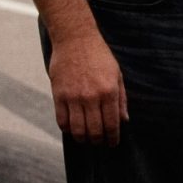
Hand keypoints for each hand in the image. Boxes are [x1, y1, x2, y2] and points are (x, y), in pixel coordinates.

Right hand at [48, 29, 127, 144]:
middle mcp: (92, 97)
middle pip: (94, 130)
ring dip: (82, 139)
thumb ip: (121, 99)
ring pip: (77, 129)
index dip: (112, 138)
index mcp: (109, 92)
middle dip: (98, 141)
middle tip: (99, 144)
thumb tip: (124, 120)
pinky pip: (61, 119)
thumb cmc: (99, 56)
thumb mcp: (117, 75)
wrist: (75, 39)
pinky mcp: (59, 94)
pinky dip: (66, 129)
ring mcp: (74, 96)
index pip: (112, 124)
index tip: (112, 143)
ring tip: (85, 139)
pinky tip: (71, 129)